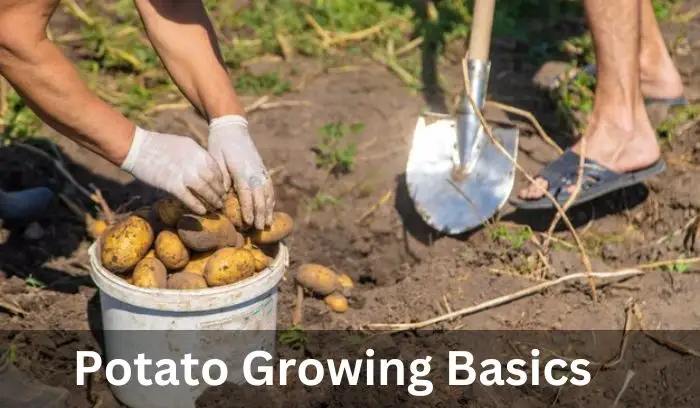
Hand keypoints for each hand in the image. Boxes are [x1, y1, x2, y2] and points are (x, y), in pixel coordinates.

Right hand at [121, 126, 226, 213]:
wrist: (136, 147)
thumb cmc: (157, 145)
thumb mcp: (182, 144)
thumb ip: (194, 155)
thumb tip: (203, 167)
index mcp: (197, 150)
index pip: (215, 168)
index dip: (221, 180)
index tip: (222, 187)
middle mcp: (194, 162)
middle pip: (213, 180)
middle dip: (220, 192)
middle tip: (223, 200)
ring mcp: (184, 174)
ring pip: (205, 190)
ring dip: (212, 200)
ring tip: (217, 207)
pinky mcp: (172, 184)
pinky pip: (189, 198)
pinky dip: (197, 206)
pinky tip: (202, 212)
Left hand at [207, 115, 273, 229]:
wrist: (232, 127)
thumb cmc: (219, 144)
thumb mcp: (214, 158)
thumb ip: (220, 177)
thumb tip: (223, 196)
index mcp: (241, 168)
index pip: (246, 192)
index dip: (248, 208)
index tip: (248, 222)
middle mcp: (254, 170)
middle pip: (260, 195)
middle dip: (261, 213)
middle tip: (259, 228)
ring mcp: (259, 169)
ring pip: (267, 192)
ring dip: (268, 208)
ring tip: (267, 223)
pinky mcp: (261, 168)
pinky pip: (269, 186)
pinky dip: (270, 198)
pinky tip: (270, 208)